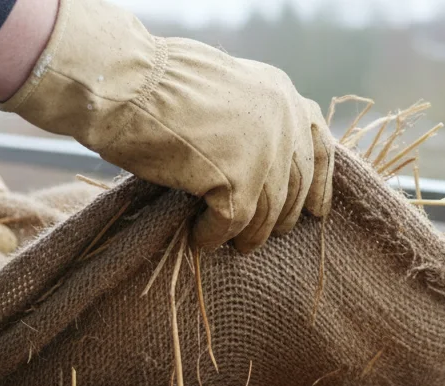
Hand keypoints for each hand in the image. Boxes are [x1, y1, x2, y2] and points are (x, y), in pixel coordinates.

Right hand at [0, 0, 333, 252]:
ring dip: (247, 235)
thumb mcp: (223, 90)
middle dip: (280, 217)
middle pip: (295, 187)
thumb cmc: (156, 84)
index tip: (316, 211)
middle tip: (259, 236)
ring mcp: (264, 152)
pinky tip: (198, 238)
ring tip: (228, 244)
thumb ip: (251, 119)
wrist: (125, 83)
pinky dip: (213, 236)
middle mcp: (283, 121)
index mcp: (281, 93)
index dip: (319, 184)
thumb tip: (259, 160)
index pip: (318, 146)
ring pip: (267, 214)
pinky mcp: (237, 181)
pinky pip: (231, 225)